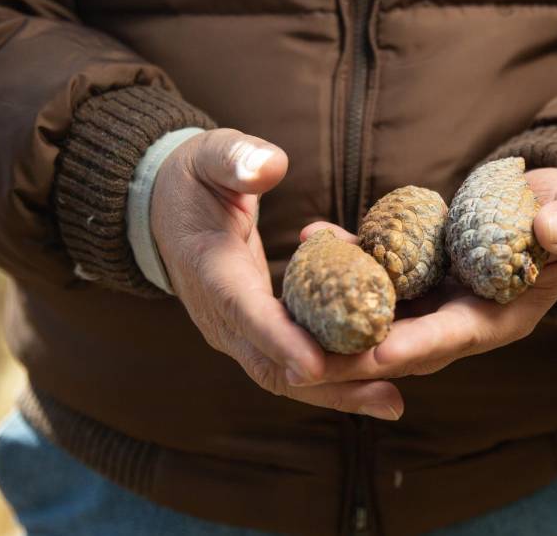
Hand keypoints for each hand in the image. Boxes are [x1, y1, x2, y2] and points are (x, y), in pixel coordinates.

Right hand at [151, 129, 402, 419]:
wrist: (164, 210)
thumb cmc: (194, 178)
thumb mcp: (210, 156)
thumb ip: (235, 158)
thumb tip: (269, 167)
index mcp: (210, 269)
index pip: (243, 311)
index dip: (279, 338)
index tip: (315, 364)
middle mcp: (220, 315)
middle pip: (270, 363)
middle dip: (327, 382)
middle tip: (385, 393)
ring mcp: (235, 331)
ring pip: (284, 374)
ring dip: (337, 391)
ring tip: (392, 401)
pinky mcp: (253, 334)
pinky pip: (292, 364)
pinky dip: (333, 378)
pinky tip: (379, 383)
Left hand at [303, 167, 556, 382]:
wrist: (546, 203)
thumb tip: (552, 228)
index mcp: (501, 318)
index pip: (454, 339)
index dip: (417, 345)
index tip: (378, 350)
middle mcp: (460, 320)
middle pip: (402, 344)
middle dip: (356, 352)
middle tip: (307, 351)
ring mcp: (433, 303)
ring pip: (378, 313)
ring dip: (337, 309)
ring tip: (292, 292)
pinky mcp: (414, 278)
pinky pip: (374, 275)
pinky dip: (345, 261)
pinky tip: (313, 237)